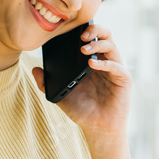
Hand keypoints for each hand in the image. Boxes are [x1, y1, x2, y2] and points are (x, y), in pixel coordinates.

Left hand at [31, 24, 130, 139]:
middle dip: (94, 30)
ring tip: (83, 49)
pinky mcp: (123, 80)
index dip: (84, 30)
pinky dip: (105, 63)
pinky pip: (117, 66)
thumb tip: (34, 69)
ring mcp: (115, 70)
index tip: (70, 31)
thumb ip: (46, 84)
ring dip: (97, 44)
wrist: (97, 129)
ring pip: (112, 46)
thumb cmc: (82, 111)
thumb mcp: (60, 95)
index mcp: (91, 61)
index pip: (92, 38)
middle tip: (80, 35)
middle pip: (105, 36)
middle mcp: (105, 62)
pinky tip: (93, 65)